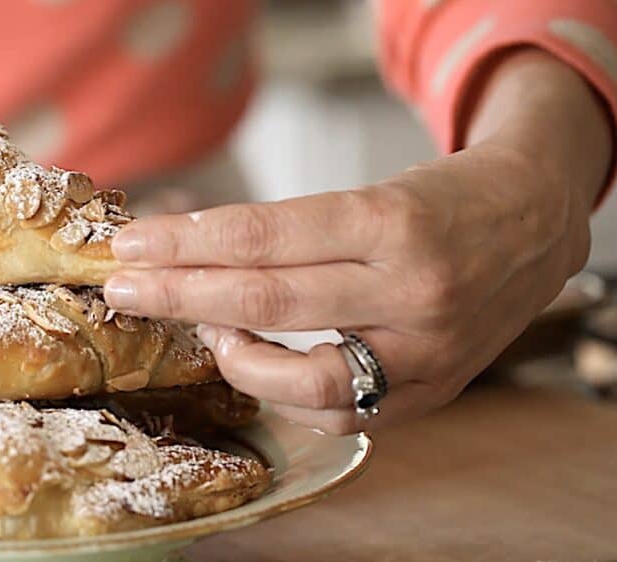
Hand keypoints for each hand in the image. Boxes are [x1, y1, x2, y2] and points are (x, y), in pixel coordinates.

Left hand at [103, 51, 610, 432]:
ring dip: (230, 355)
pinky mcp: (435, 390)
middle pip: (265, 300)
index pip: (262, 236)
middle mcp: (412, 289)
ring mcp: (426, 349)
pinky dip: (286, 396)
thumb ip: (293, 231)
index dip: (185, 243)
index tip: (131, 244)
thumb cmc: (441, 199)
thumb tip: (193, 252)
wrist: (536, 220)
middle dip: (178, 294)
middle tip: (122, 287)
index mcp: (392, 220)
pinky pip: (342, 414)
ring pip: (300, 377)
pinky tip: (257, 364)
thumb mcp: (373, 190)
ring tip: (202, 326)